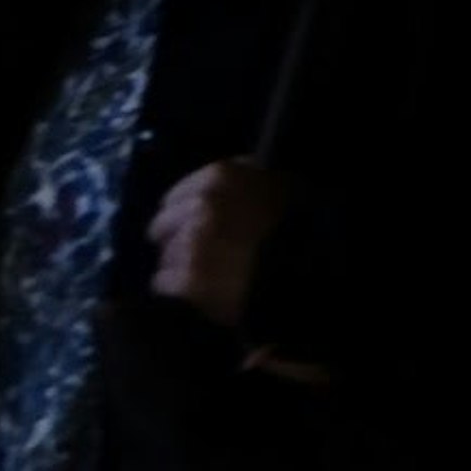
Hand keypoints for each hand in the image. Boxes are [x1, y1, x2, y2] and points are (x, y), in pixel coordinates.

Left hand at [145, 157, 289, 334]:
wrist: (307, 271)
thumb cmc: (298, 225)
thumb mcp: (277, 184)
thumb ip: (245, 177)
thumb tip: (223, 182)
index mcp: (219, 178)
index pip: (175, 196)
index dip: (180, 213)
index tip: (185, 225)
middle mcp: (199, 207)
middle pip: (163, 226)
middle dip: (173, 239)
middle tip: (189, 253)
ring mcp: (191, 244)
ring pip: (164, 255)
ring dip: (175, 266)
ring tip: (196, 276)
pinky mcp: (189, 280)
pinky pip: (163, 283)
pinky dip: (173, 289)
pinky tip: (190, 293)